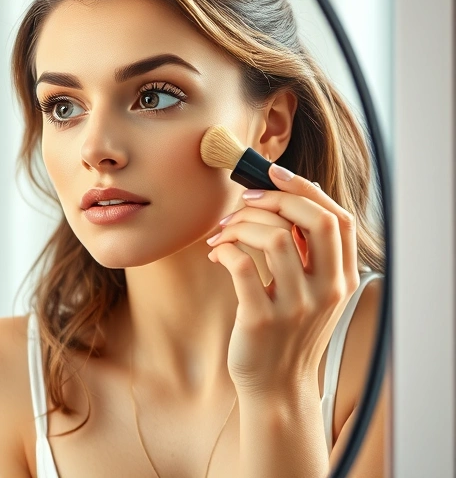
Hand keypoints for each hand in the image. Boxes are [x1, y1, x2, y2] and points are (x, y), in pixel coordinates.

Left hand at [207, 164, 358, 397]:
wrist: (277, 386)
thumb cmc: (288, 332)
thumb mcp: (312, 293)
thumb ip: (308, 255)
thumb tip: (279, 203)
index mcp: (342, 279)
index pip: (337, 219)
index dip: (305, 189)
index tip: (273, 174)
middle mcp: (326, 290)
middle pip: (314, 220)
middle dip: (274, 200)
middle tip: (242, 203)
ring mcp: (296, 305)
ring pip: (275, 238)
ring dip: (242, 224)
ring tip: (223, 233)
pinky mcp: (261, 318)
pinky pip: (242, 265)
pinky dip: (226, 249)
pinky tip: (217, 254)